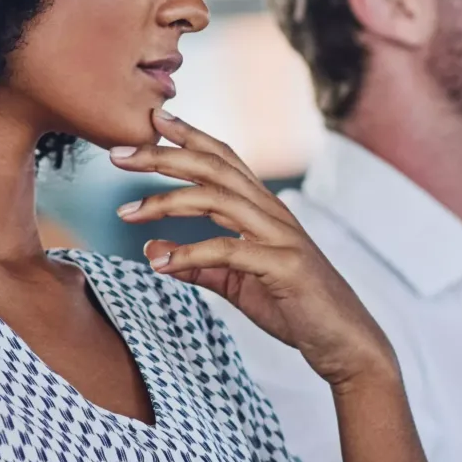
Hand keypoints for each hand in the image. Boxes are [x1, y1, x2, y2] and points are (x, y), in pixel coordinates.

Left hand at [113, 111, 397, 392]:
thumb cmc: (294, 307)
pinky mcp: (283, 266)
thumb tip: (151, 249)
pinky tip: (159, 264)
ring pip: (218, 200)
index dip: (189, 136)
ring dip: (167, 202)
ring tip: (127, 213)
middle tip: (117, 155)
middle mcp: (272, 213)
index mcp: (263, 210)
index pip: (223, 159)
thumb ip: (197, 265)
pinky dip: (189, 254)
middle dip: (163, 156)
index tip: (152, 119)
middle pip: (213, 169)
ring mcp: (280, 237)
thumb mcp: (236, 283)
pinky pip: (228, 251)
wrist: (344, 342)